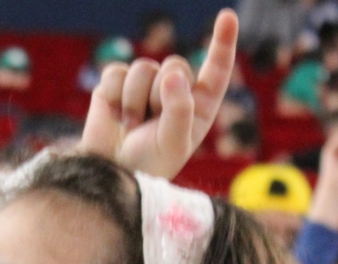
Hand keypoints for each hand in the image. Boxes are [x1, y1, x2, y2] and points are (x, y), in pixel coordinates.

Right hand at [80, 9, 238, 178]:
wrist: (110, 172)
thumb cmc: (149, 163)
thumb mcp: (174, 142)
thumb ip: (179, 109)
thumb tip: (171, 73)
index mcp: (199, 105)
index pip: (216, 69)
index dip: (222, 43)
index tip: (227, 17)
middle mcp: (174, 90)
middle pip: (175, 65)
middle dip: (161, 94)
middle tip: (150, 124)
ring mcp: (144, 85)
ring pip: (144, 68)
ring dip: (135, 101)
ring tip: (131, 126)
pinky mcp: (116, 84)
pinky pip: (117, 71)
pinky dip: (115, 95)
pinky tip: (115, 116)